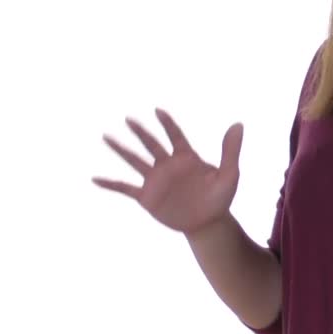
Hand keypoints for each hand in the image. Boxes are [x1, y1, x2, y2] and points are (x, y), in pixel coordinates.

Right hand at [93, 108, 243, 234]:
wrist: (208, 223)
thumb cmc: (220, 198)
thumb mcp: (230, 175)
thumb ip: (231, 150)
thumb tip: (238, 124)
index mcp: (187, 157)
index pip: (175, 135)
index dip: (167, 123)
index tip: (158, 110)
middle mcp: (168, 165)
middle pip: (151, 144)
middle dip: (141, 132)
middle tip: (128, 118)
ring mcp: (156, 180)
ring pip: (135, 160)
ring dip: (121, 149)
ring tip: (106, 136)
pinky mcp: (147, 197)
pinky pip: (125, 188)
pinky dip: (110, 184)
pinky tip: (94, 179)